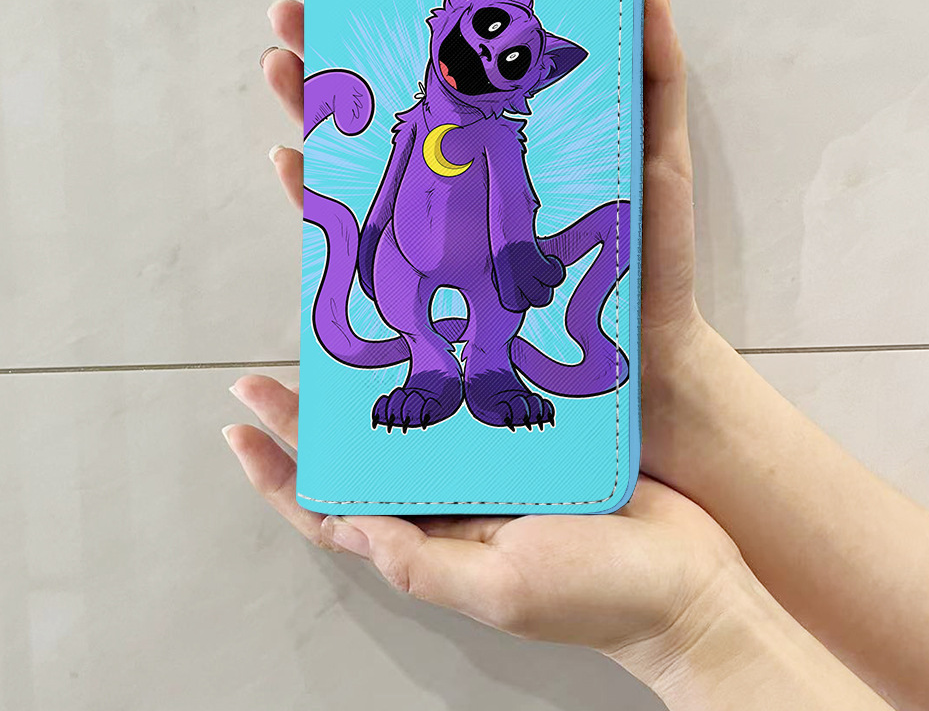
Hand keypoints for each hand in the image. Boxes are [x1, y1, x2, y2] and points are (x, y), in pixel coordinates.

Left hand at [223, 374, 743, 672]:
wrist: (690, 580)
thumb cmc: (601, 595)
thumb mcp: (504, 591)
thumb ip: (422, 565)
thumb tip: (348, 528)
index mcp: (432, 543)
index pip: (332, 513)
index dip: (279, 477)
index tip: (238, 429)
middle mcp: (451, 505)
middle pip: (359, 457)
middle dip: (307, 419)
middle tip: (264, 371)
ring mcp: (489, 472)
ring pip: (409, 421)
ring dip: (367, 387)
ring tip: (332, 340)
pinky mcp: (529, 440)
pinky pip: (471, 402)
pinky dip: (444, 370)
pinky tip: (430, 333)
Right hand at [260, 0, 716, 481]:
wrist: (646, 357)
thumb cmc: (652, 255)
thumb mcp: (659, 154)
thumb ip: (656, 76)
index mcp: (512, 143)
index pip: (441, 75)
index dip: (400, 34)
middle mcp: (463, 177)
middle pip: (384, 108)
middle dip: (331, 58)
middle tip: (290, 16)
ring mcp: (440, 226)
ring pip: (358, 158)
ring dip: (309, 110)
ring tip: (281, 66)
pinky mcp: (427, 281)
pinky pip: (357, 234)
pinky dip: (313, 196)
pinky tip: (289, 160)